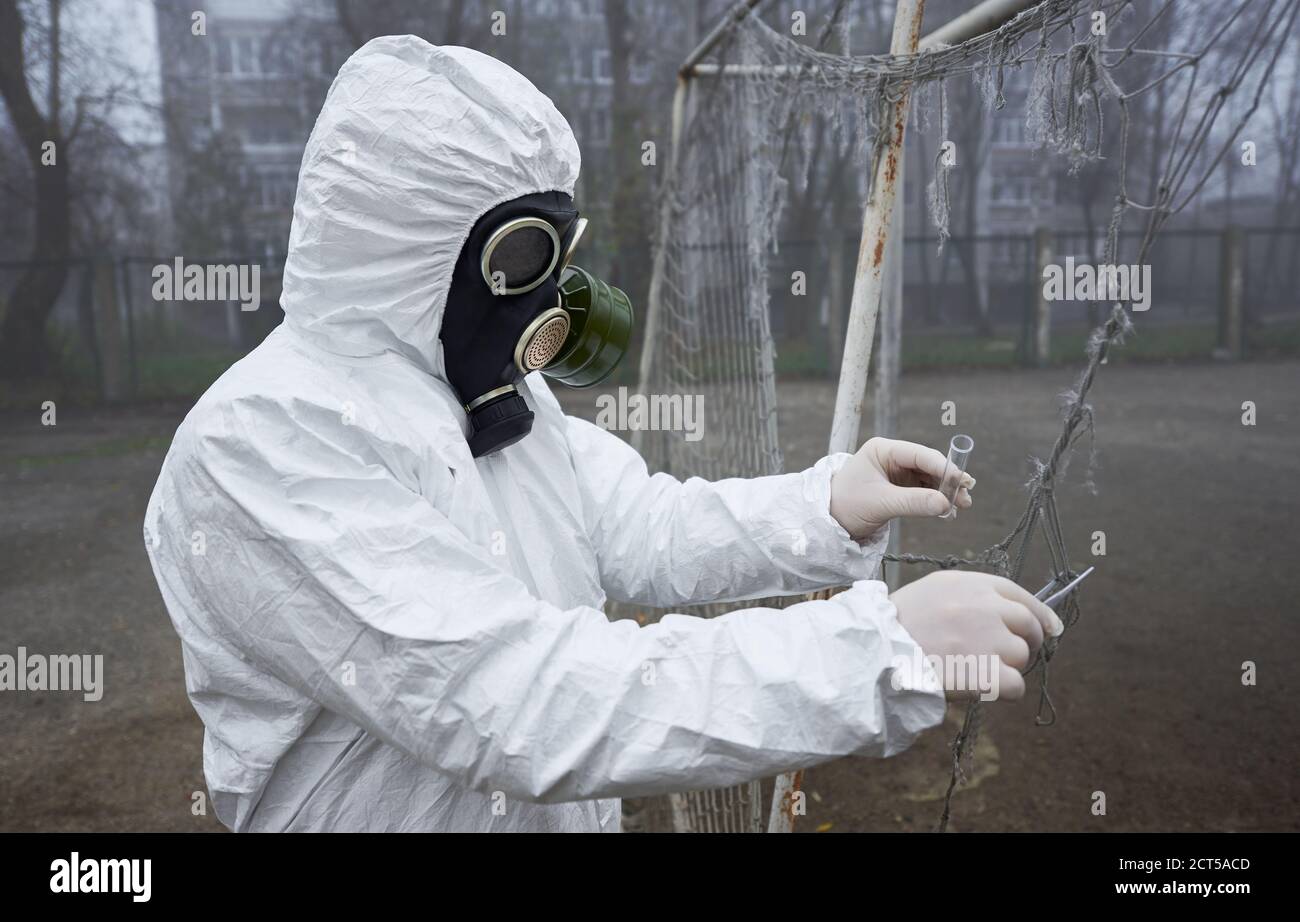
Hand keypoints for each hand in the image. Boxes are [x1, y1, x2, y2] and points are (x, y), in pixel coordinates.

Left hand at [829, 437, 973, 539]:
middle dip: (948, 481)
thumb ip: (913, 502)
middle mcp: (892, 457)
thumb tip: (945, 504)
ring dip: (945, 492)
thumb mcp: (880, 503)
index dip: (943, 466)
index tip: (961, 480)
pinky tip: (947, 511)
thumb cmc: (846, 506)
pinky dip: (936, 500)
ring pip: (929, 479)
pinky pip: (924, 491)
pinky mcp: (900, 488)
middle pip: (928, 465)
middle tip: (966, 497)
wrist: (829, 523)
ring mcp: (897, 472)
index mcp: (883, 450)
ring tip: (961, 506)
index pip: (919, 454)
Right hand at [890, 571, 1062, 700]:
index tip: (1050, 628)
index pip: (1020, 595)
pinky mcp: (989, 673)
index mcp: (972, 585)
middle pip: (1029, 625)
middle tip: (1007, 656)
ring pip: (1022, 657)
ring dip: (1007, 667)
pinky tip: (982, 688)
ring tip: (974, 669)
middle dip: (1027, 642)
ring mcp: (990, 640)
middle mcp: (986, 607)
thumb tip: (1010, 611)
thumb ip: (972, 596)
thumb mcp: (933, 591)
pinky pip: (1016, 686)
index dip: (1040, 613)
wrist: (878, 652)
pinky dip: (1004, 692)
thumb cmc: (899, 624)